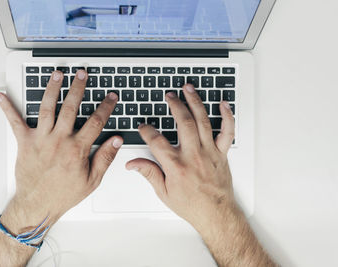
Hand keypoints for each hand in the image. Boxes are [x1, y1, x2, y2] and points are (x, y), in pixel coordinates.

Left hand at [0, 70, 122, 231]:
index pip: (96, 121)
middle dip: (78, 88)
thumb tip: (115, 140)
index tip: (110, 97)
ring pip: (47, 108)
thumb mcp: (92, 180)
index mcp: (77, 149)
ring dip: (52, 89)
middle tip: (82, 74)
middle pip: (70, 107)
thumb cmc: (63, 194)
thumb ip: (105, 157)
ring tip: (57, 74)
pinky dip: (7, 108)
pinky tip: (1, 96)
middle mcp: (59, 140)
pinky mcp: (25, 142)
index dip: (106, 106)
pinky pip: (15, 122)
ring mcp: (41, 139)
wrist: (37, 205)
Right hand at [126, 83, 237, 236]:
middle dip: (175, 105)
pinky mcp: (221, 153)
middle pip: (183, 122)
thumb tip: (133, 164)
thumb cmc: (192, 205)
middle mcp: (193, 155)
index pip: (156, 141)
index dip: (147, 130)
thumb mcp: (164, 192)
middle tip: (169, 96)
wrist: (216, 213)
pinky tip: (223, 104)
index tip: (143, 126)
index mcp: (176, 165)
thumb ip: (149, 173)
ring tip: (189, 89)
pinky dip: (227, 116)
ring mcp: (209, 152)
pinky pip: (227, 131)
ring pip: (203, 121)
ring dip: (195, 102)